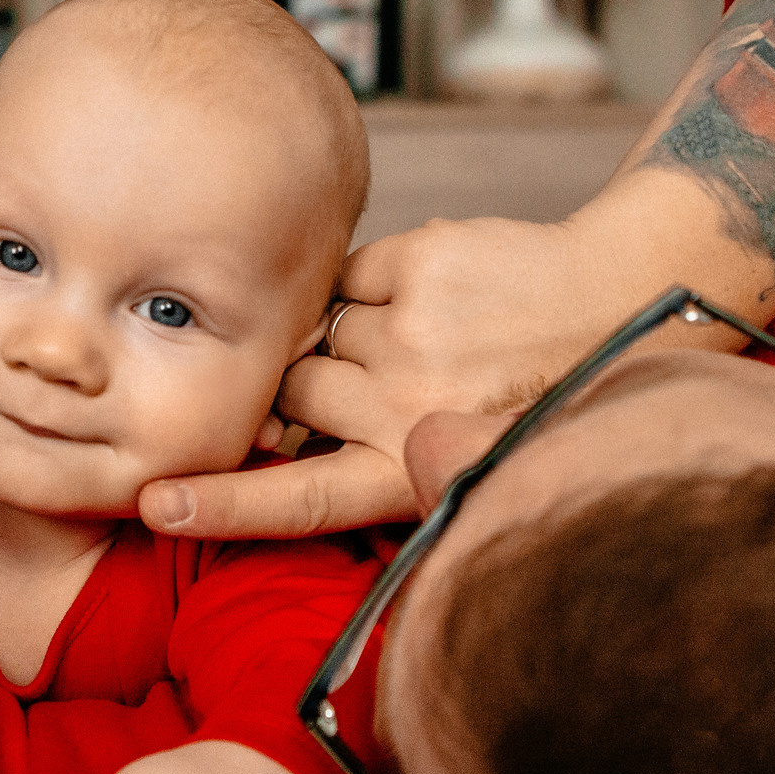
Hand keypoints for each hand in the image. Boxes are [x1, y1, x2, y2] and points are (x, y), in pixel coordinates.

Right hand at [142, 214, 661, 538]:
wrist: (621, 298)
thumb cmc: (538, 388)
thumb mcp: (468, 456)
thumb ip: (380, 453)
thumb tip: (286, 428)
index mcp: (410, 471)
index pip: (297, 500)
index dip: (220, 505)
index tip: (153, 503)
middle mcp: (402, 409)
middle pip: (289, 393)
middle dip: (307, 383)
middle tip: (378, 380)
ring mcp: (408, 335)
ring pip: (314, 332)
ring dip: (344, 332)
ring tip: (419, 338)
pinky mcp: (417, 268)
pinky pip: (345, 276)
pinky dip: (373, 283)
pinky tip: (428, 296)